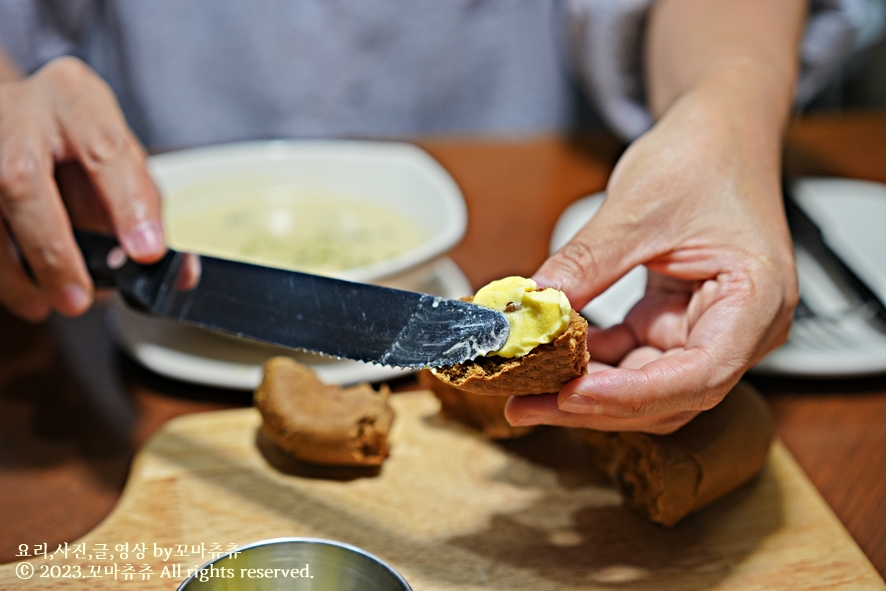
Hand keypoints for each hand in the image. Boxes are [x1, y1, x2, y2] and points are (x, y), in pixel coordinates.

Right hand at [0, 56, 164, 320]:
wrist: (16, 112)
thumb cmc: (73, 138)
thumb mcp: (121, 159)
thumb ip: (147, 211)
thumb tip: (176, 273)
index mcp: (77, 101)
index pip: (106, 150)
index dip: (127, 204)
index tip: (145, 252)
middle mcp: (21, 112)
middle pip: (22, 181)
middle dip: (53, 251)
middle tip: (78, 298)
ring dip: (15, 272)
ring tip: (45, 302)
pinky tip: (21, 290)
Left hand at [505, 83, 797, 433]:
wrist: (718, 133)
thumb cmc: (704, 157)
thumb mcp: (636, 208)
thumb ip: (585, 264)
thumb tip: (530, 307)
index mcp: (756, 300)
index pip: (700, 374)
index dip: (632, 395)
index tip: (570, 393)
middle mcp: (740, 329)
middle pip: (669, 395)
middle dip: (595, 404)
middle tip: (526, 403)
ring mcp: (707, 331)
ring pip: (647, 388)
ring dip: (587, 391)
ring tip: (526, 389)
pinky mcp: (675, 324)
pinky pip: (631, 360)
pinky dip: (591, 362)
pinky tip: (549, 356)